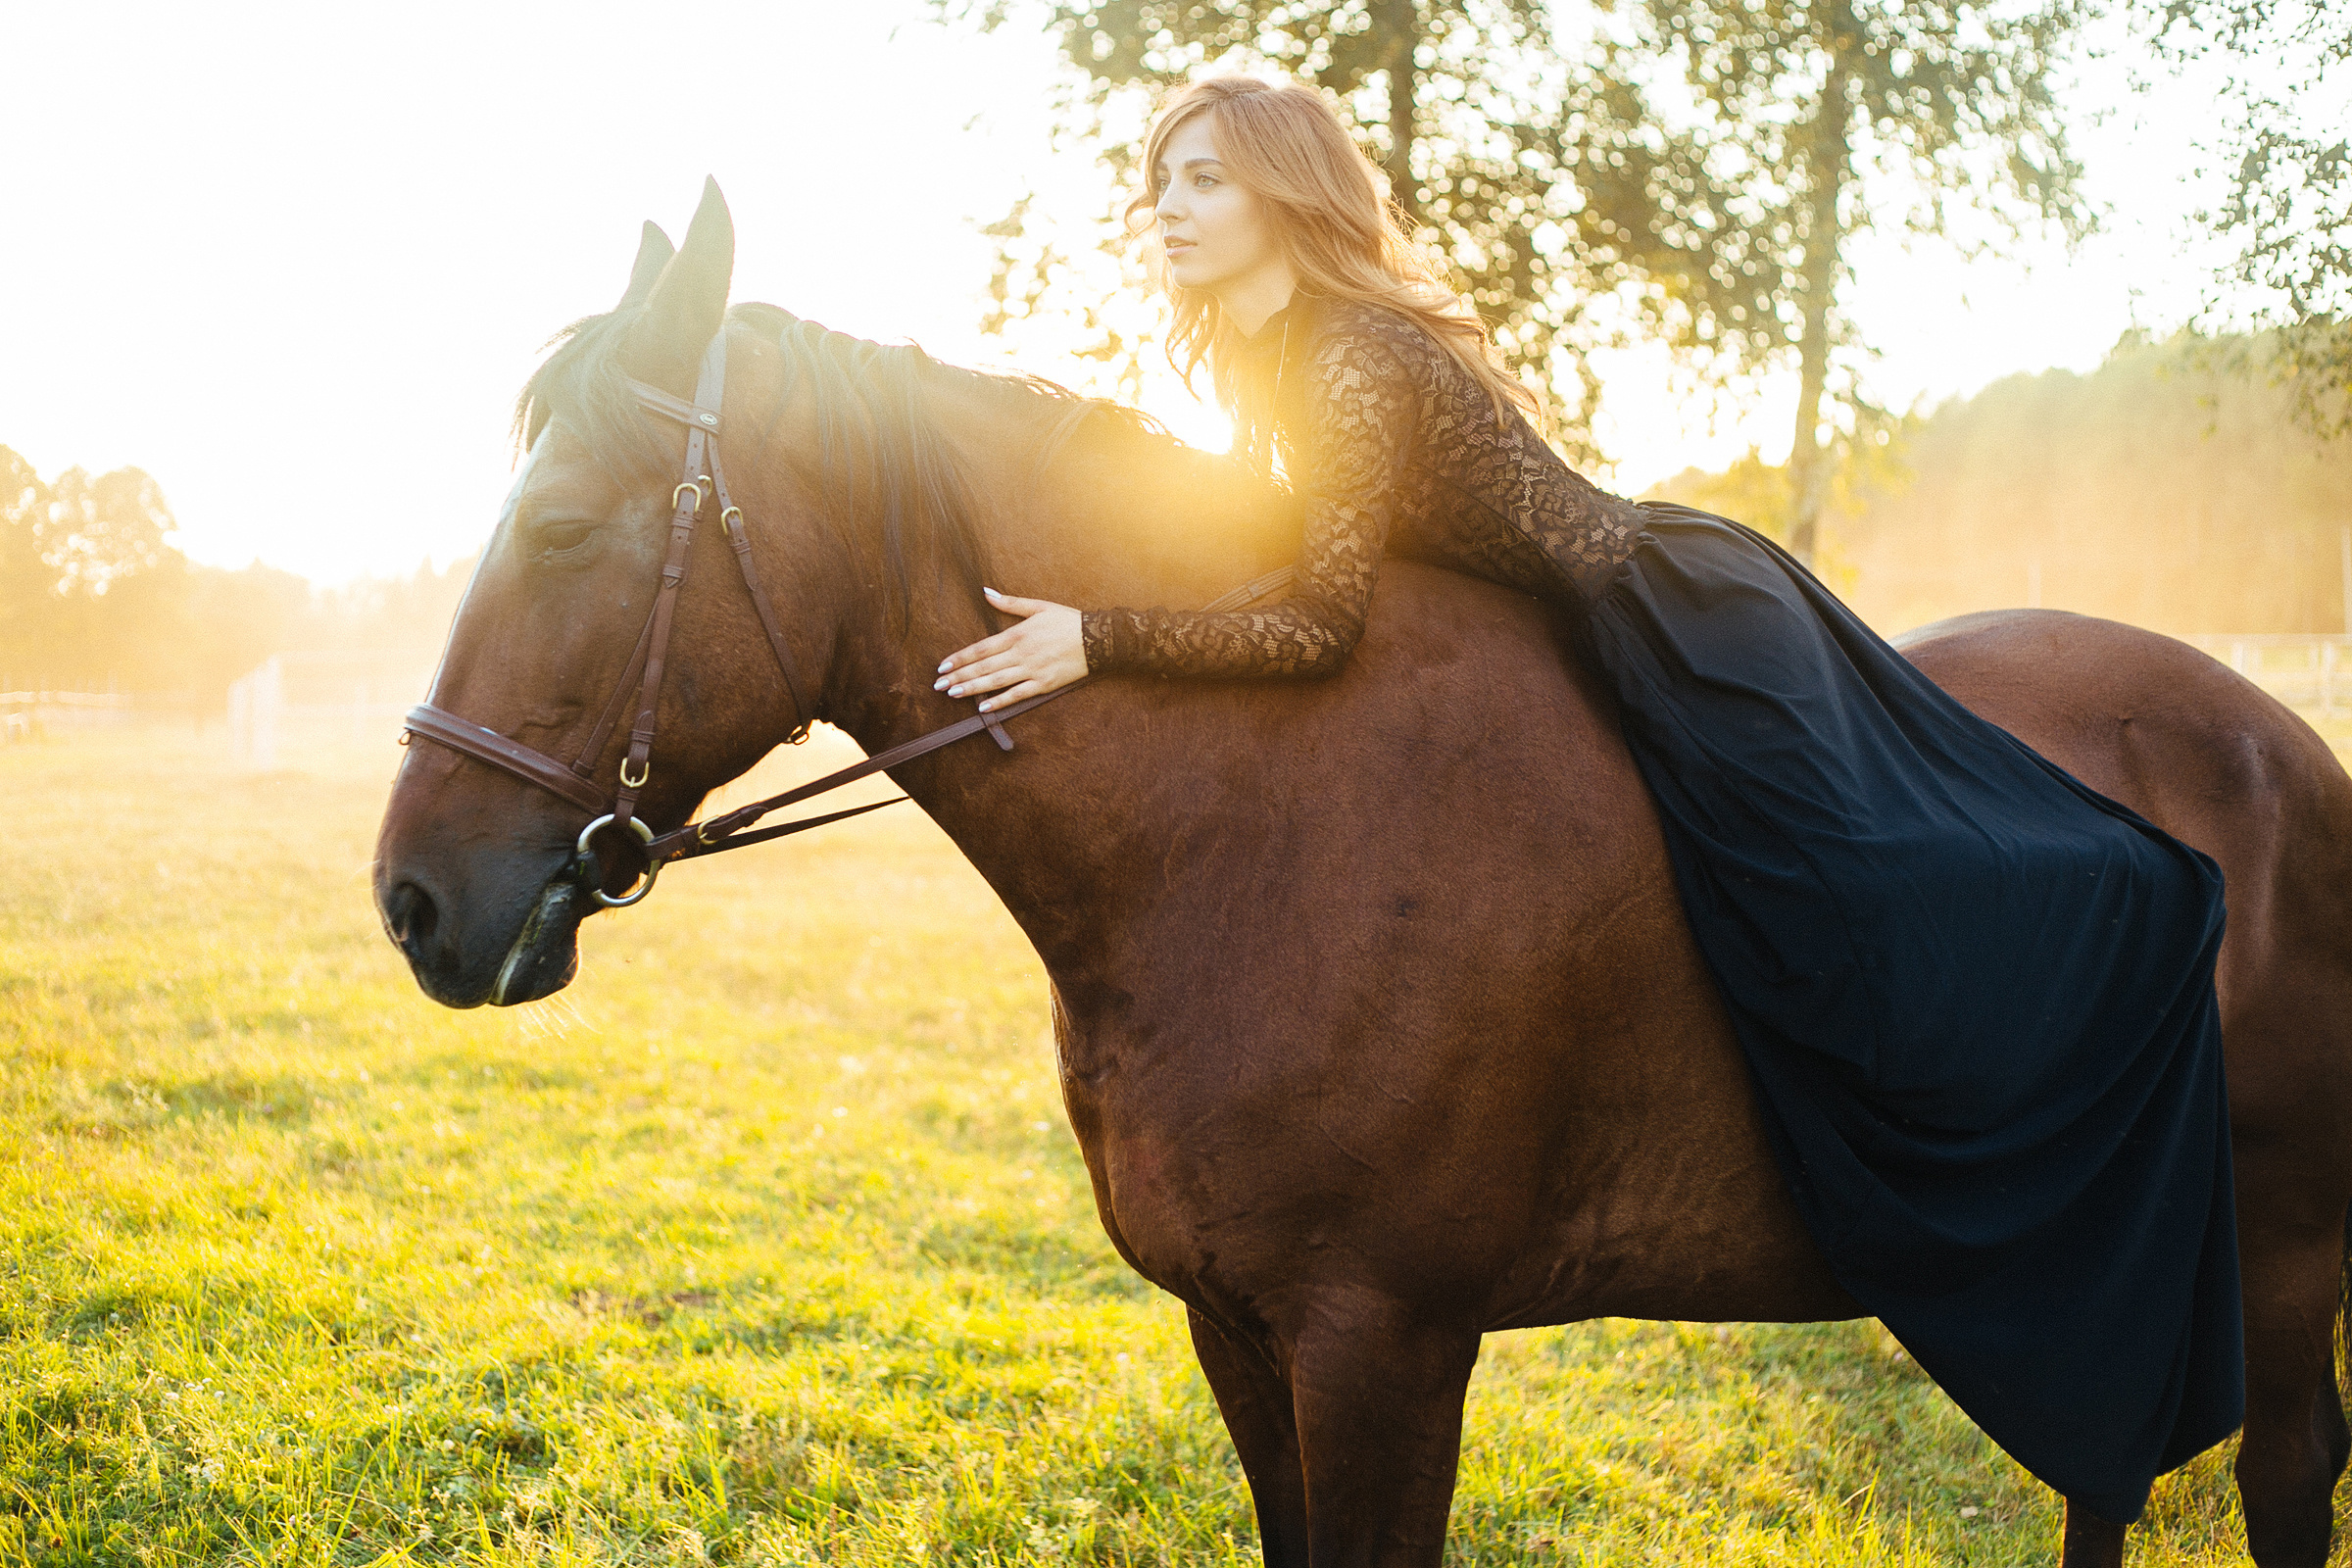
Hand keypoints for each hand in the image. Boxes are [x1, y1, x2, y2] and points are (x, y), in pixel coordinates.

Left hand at [935, 588, 1087, 711]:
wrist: (1099, 639)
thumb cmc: (1068, 621)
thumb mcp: (1038, 606)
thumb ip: (1010, 603)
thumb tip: (985, 592)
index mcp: (1018, 634)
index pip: (981, 648)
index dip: (960, 658)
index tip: (943, 666)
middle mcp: (1021, 653)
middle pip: (984, 666)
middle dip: (959, 676)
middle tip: (938, 685)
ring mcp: (1032, 670)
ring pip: (996, 681)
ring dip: (972, 688)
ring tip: (953, 694)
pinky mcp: (1044, 684)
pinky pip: (1017, 694)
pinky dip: (999, 701)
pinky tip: (983, 707)